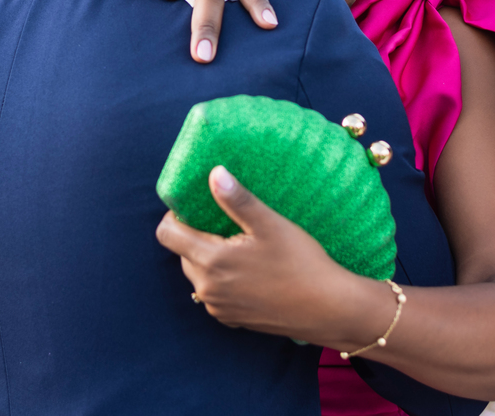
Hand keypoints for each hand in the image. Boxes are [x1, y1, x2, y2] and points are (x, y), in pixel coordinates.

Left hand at [156, 166, 385, 345]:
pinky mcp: (232, 320)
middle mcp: (207, 288)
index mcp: (211, 260)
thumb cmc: (301, 263)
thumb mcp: (270, 224)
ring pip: (199, 275)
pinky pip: (215, 293)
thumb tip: (214, 174)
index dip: (175, 216)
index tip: (196, 206)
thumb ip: (238, 200)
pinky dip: (223, 279)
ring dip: (209, 258)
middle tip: (225, 222)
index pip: (167, 235)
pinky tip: (250, 271)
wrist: (327, 309)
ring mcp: (219, 307)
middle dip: (196, 236)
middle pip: (183, 254)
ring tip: (241, 245)